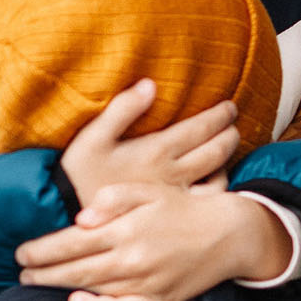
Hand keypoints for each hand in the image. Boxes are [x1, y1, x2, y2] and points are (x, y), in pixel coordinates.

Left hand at [14, 181, 291, 300]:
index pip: (70, 243)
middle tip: (21, 273)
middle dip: (42, 272)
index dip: (41, 250)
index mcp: (125, 229)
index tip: (21, 253)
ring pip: (92, 289)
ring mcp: (146, 284)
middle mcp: (133, 260)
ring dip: (61, 287)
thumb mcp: (148, 191)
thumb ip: (112, 199)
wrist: (230, 234)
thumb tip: (81, 219)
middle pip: (75, 269)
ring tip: (38, 284)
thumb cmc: (183, 208)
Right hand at [59, 80, 240, 207]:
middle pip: (217, 150)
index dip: (220, 115)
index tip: (229, 107)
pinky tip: (214, 184)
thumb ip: (122, 109)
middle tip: (232, 124)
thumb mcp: (92, 136)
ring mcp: (175, 197)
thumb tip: (149, 84)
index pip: (202, 127)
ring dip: (228, 161)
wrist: (67, 215)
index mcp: (157, 150)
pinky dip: (218, 190)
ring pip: (218, 178)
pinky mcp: (172, 216)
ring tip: (226, 151)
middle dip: (229, 133)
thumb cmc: (77, 174)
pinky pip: (206, 204)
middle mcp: (173, 174)